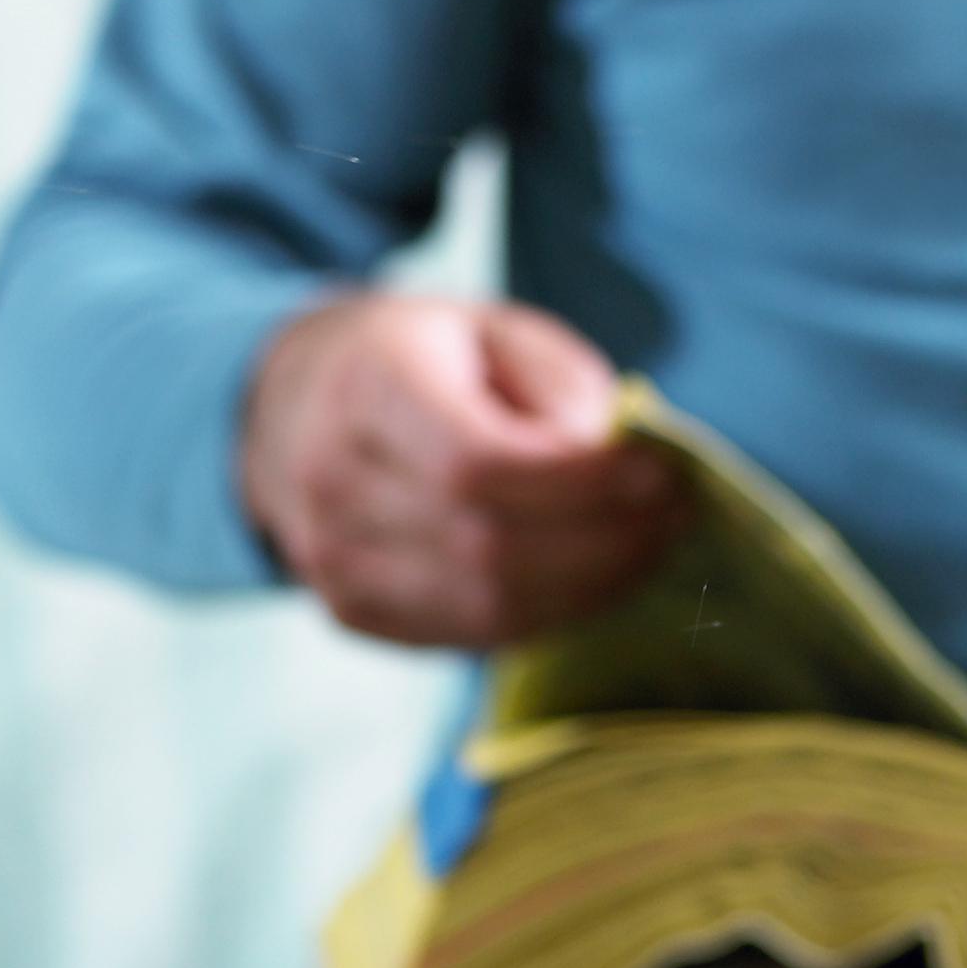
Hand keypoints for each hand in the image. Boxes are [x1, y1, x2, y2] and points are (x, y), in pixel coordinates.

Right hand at [238, 292, 687, 648]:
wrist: (292, 411)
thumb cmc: (416, 362)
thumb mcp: (489, 331)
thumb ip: (558, 382)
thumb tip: (614, 457)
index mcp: (366, 390)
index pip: (479, 463)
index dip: (582, 484)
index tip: (662, 476)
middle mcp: (332, 483)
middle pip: (490, 548)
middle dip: (605, 543)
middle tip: (674, 519)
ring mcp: (333, 562)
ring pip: (488, 608)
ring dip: (589, 589)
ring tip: (646, 549)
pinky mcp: (353, 614)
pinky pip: (471, 636)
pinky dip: (548, 616)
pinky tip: (592, 580)